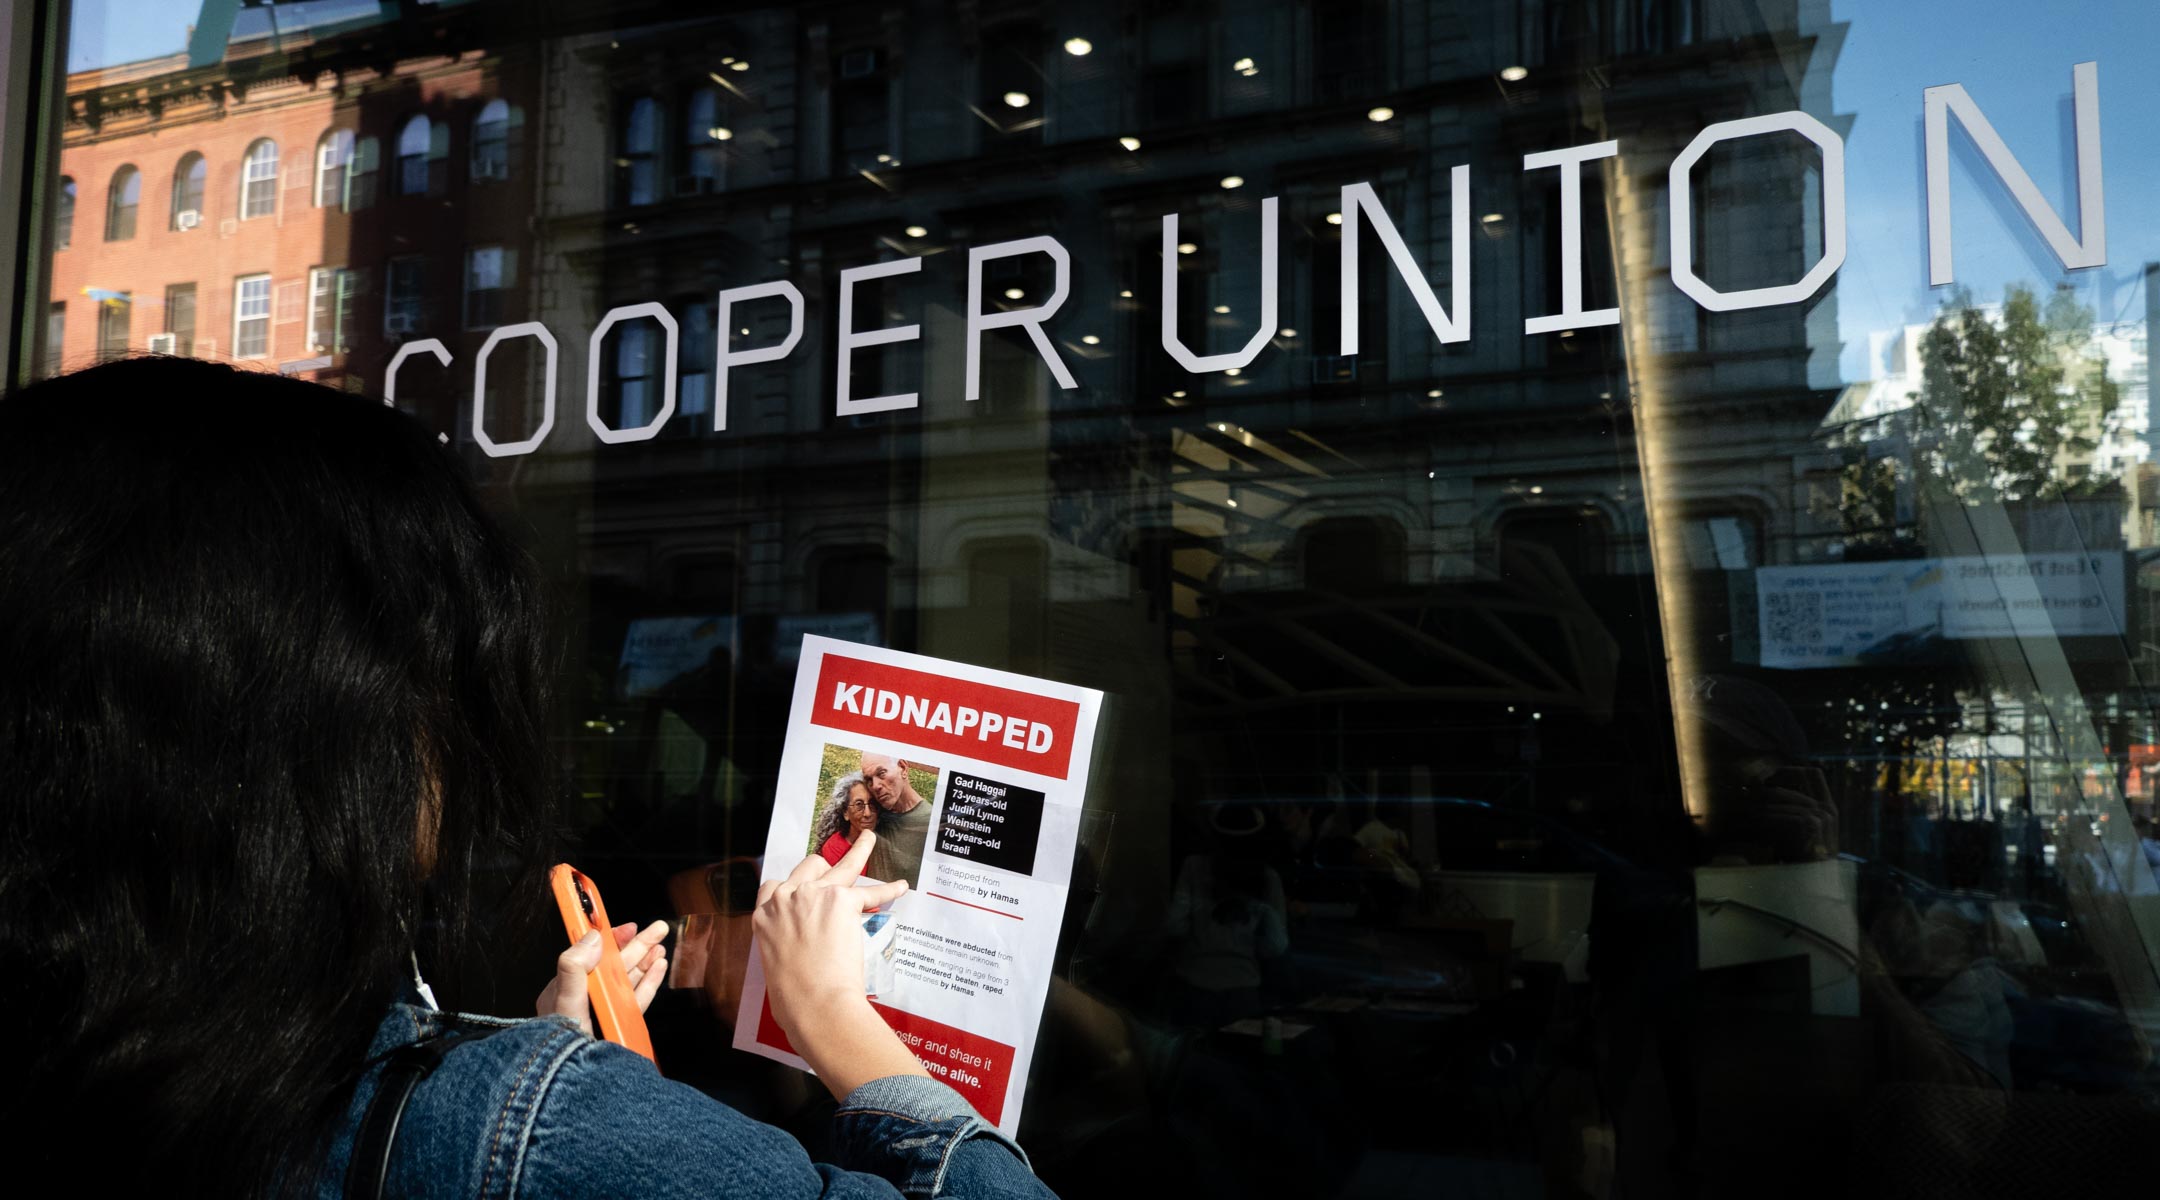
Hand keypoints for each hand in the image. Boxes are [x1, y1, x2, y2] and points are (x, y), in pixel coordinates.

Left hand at [538, 919, 669, 1035]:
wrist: (573, 1085)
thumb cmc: (561, 1047)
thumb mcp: (563, 1003)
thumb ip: (573, 967)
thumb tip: (592, 938)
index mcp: (567, 990)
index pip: (590, 956)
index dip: (609, 939)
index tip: (628, 927)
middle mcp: (587, 999)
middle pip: (615, 966)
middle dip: (637, 946)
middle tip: (658, 929)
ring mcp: (604, 1014)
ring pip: (628, 981)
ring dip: (646, 962)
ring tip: (661, 948)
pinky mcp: (619, 1027)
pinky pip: (636, 1001)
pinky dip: (649, 984)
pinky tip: (659, 969)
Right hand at [755, 832, 926, 1097]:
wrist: (814, 1005)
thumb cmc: (793, 998)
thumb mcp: (773, 964)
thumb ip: (782, 944)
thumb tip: (798, 950)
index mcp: (763, 916)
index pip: (774, 887)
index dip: (794, 887)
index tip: (804, 889)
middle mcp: (785, 898)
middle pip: (807, 867)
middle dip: (824, 870)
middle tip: (838, 877)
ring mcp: (814, 895)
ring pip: (840, 864)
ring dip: (857, 852)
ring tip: (870, 839)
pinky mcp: (843, 900)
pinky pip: (871, 892)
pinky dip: (888, 890)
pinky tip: (900, 886)